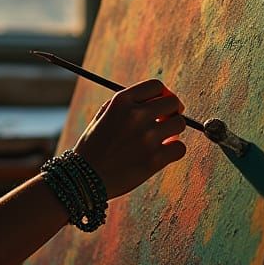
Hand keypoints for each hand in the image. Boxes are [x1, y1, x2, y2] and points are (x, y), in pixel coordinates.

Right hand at [73, 79, 186, 199]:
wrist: (84, 178)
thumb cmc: (94, 146)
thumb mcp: (103, 115)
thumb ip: (127, 104)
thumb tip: (157, 98)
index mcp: (121, 101)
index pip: (156, 86)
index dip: (162, 94)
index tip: (162, 103)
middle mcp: (135, 115)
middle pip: (172, 102)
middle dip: (172, 110)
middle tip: (167, 120)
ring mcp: (146, 138)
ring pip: (179, 124)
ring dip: (174, 130)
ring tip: (163, 139)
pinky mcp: (154, 160)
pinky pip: (180, 148)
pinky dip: (174, 150)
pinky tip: (163, 154)